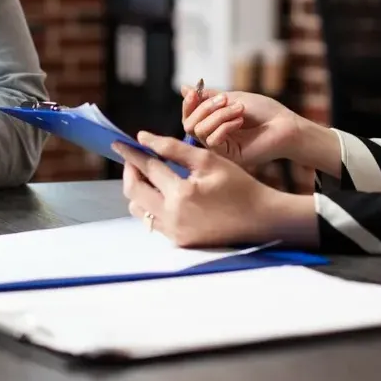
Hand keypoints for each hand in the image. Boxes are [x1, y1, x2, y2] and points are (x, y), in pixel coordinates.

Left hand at [112, 132, 317, 249]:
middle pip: (133, 191)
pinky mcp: (178, 242)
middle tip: (135, 158)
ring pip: (139, 209)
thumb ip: (174, 148)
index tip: (119, 143)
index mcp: (182, 194)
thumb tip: (144, 138)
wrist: (261, 220)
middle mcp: (174, 217)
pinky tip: (164, 193)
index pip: (147, 167)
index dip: (131, 153)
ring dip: (139, 190)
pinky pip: (153, 221)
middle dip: (130, 171)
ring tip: (152, 176)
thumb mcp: (208, 161)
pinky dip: (152, 205)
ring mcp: (175, 233)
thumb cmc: (239, 186)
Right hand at [181, 87, 301, 169]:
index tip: (196, 91)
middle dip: (204, 108)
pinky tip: (240, 121)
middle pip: (189, 124)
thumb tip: (184, 88)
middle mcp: (214, 137)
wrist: (286, 125)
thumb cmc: (264, 111)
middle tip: (224, 98)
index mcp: (214, 124)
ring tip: (239, 109)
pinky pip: (212, 141)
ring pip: (199, 131)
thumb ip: (208, 97)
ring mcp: (221, 148)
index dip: (188, 104)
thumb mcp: (232, 98)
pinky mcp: (229, 157)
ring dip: (218, 115)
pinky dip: (224, 126)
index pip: (189, 117)